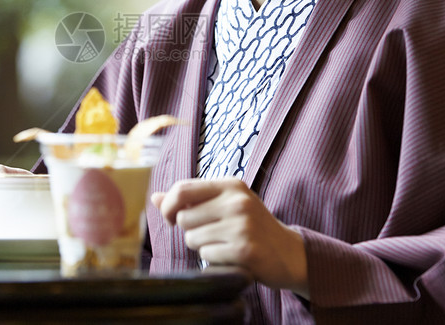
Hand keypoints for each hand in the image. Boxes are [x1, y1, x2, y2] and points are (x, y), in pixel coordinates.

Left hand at [152, 177, 308, 297]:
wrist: (289, 253)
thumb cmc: (252, 227)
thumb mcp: (225, 205)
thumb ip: (191, 200)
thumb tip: (155, 197)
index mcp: (231, 185)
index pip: (182, 189)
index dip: (168, 205)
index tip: (170, 217)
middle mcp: (237, 201)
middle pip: (183, 217)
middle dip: (189, 230)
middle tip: (210, 234)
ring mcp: (242, 226)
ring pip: (192, 238)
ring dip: (202, 246)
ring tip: (223, 244)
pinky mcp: (244, 250)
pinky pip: (205, 255)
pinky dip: (213, 259)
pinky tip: (231, 256)